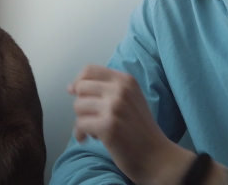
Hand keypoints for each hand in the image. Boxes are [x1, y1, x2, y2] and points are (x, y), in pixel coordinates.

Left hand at [67, 65, 194, 184]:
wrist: (156, 156)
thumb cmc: (140, 130)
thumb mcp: (130, 99)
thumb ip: (106, 89)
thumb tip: (71, 87)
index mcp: (126, 80)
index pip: (89, 70)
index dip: (78, 81)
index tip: (76, 93)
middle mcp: (120, 89)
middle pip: (81, 88)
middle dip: (82, 104)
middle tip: (92, 118)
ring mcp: (114, 107)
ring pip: (78, 106)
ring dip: (82, 120)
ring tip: (95, 130)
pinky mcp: (108, 126)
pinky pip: (79, 124)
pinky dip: (80, 134)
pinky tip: (89, 139)